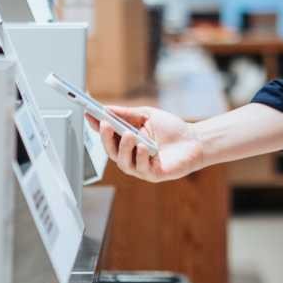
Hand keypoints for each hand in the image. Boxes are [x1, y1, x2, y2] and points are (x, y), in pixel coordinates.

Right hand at [87, 105, 204, 182]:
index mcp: (127, 140)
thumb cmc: (171, 129)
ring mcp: (140, 166)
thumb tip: (106, 108)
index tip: (89, 114)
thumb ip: (127, 113)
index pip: (107, 134)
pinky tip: (145, 147)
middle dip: (106, 138)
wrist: (194, 140)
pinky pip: (141, 167)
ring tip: (131, 135)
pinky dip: (141, 156)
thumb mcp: (146, 115)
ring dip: (125, 148)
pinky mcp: (152, 174)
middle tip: (106, 125)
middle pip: (111, 150)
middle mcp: (131, 155)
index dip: (96, 126)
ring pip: (123, 161)